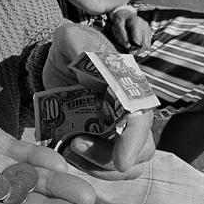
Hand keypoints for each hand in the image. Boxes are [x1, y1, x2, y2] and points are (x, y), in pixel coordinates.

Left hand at [42, 22, 154, 175]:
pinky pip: (97, 166)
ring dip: (94, 166)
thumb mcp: (71, 37)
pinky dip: (82, 166)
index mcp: (128, 89)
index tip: (122, 162)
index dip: (135, 141)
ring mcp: (114, 130)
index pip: (141, 119)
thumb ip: (77, 43)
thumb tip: (86, 57)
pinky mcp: (96, 141)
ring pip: (120, 166)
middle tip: (75, 143)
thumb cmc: (73, 45)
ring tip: (67, 148)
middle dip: (108, 158)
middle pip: (138, 152)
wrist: (61, 58)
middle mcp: (128, 114)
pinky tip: (62, 151)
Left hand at [110, 10, 151, 51]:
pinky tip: (136, 44)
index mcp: (136, 23)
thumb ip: (122, 36)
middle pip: (145, 44)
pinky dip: (142, 46)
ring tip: (133, 48)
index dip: (133, 48)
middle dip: (138, 50)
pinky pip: (148, 43)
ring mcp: (148, 28)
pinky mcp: (149, 31)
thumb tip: (128, 47)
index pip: (138, 41)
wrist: (125, 13)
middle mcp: (144, 25)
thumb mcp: (117, 25)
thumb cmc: (120, 19)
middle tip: (131, 51)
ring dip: (141, 49)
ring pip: (148, 45)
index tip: (128, 50)